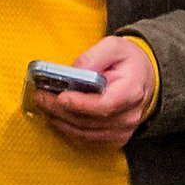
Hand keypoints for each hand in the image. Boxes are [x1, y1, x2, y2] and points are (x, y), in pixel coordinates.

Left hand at [29, 37, 156, 146]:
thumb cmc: (129, 62)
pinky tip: (56, 115)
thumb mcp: (114, 47)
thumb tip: (73, 71)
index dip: (81, 104)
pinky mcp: (115, 137)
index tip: (61, 96)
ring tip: (43, 104)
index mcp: (132, 92)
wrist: (144, 78)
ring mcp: (122, 130)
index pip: (104, 105)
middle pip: (89, 120)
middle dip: (59, 110)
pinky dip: (68, 127)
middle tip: (40, 97)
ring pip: (84, 132)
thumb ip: (94, 57)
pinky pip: (86, 137)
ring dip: (59, 120)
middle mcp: (129, 116)